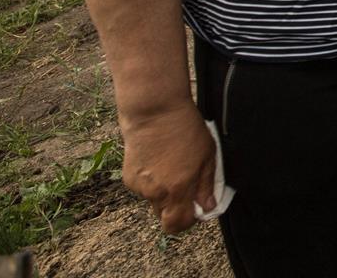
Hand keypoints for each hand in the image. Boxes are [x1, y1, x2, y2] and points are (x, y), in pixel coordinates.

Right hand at [119, 106, 216, 234]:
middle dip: (176, 209)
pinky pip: (143, 190)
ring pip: (154, 202)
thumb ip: (207, 185)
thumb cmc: (185, 129)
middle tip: (186, 188)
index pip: (178, 225)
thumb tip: (208, 206)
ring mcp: (140, 187)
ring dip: (164, 194)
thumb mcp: (208, 155)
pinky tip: (156, 162)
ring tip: (170, 167)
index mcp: (179, 189)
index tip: (197, 208)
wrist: (154, 112)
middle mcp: (157, 193)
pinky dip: (151, 183)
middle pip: (165, 217)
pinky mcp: (128, 178)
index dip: (189, 221)